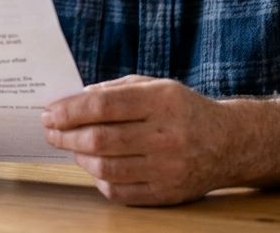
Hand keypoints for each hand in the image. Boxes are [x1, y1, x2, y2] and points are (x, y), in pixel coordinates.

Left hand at [41, 75, 234, 204]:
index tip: (49, 112)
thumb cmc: (183, 110)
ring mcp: (167, 168)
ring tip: (72, 147)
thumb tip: (72, 100)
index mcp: (162, 101)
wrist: (229, 143)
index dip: (70, 110)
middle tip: (50, 131)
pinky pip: (119, 191)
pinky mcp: (167, 194)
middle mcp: (166, 135)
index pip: (103, 105)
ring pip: (105, 168)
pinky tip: (94, 167)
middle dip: (66, 135)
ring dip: (79, 158)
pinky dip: (99, 179)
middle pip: (100, 139)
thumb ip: (115, 90)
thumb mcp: (156, 86)